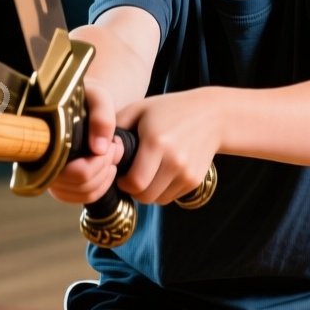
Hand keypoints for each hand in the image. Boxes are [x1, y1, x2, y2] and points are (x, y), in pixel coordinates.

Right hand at [45, 78, 122, 204]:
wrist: (77, 102)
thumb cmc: (85, 97)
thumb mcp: (97, 96)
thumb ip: (101, 116)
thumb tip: (99, 148)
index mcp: (47, 143)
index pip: (75, 173)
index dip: (98, 162)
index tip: (110, 143)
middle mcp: (43, 165)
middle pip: (82, 185)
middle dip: (105, 166)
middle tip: (114, 146)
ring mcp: (51, 178)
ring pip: (84, 194)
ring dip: (105, 177)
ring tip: (110, 154)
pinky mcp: (60, 185)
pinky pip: (83, 198)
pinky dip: (101, 186)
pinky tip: (106, 167)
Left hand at [116, 88, 221, 205]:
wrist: (211, 115)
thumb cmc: (168, 110)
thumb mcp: (138, 109)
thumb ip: (115, 127)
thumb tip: (99, 149)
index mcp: (157, 142)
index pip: (134, 182)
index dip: (122, 182)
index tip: (120, 171)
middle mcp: (174, 161)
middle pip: (145, 196)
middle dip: (133, 189)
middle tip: (130, 174)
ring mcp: (187, 173)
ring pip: (158, 200)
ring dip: (147, 191)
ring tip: (146, 173)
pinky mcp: (195, 181)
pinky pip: (171, 197)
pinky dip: (162, 190)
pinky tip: (161, 173)